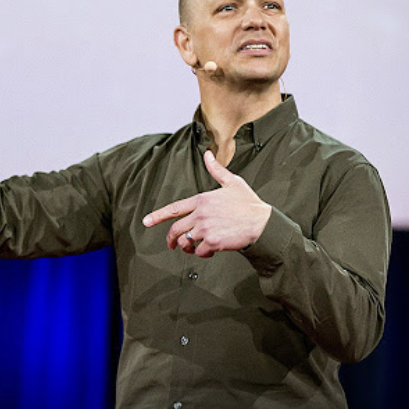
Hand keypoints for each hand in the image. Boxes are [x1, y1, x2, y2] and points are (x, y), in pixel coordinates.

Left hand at [142, 150, 271, 256]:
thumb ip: (216, 170)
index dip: (158, 216)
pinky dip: (202, 254)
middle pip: (176, 229)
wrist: (262, 223)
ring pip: (185, 242)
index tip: (146, 221)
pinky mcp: (213, 242)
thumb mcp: (232, 182)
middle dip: (171, 239)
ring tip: (191, 249)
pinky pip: (199, 252)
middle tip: (171, 245)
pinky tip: (209, 251)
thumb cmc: (248, 203)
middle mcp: (200, 214)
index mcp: (202, 200)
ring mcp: (205, 229)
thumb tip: (207, 154)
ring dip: (186, 248)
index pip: (174, 208)